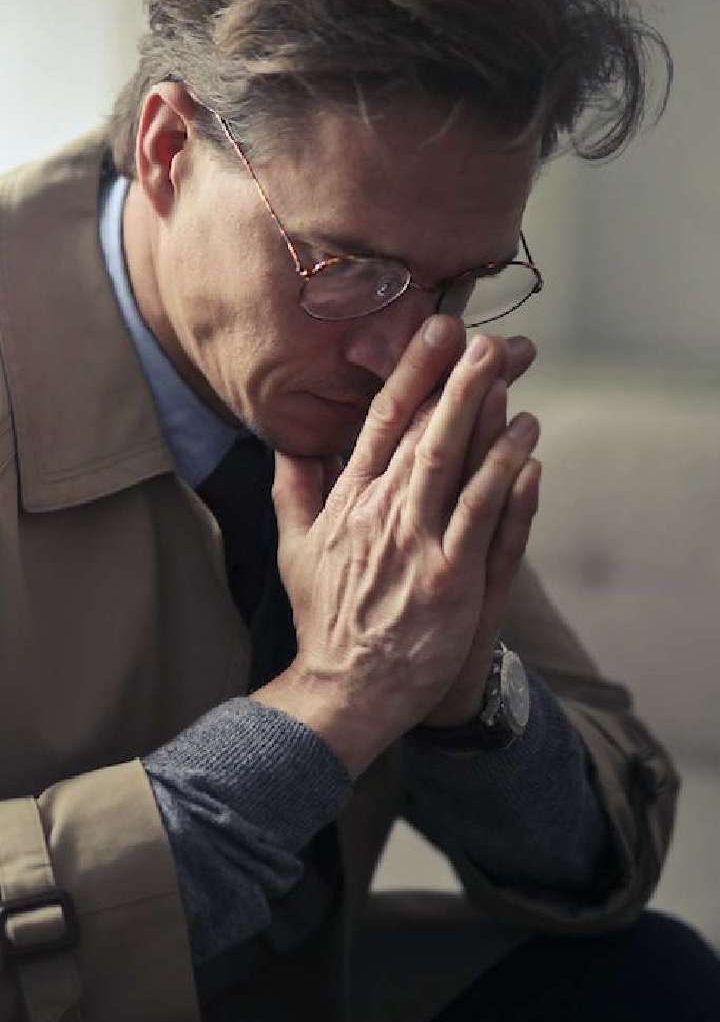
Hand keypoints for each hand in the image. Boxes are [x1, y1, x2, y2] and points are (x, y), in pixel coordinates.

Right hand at [253, 316, 539, 776]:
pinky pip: (482, 518)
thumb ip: (293, 489)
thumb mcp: (293, 548)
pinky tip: (526, 449)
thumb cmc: (326, 618)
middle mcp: (380, 514)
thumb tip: (290, 442)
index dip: (412, 373)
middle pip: (423, 433)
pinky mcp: (449, 580)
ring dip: (483, 417)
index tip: (436, 333)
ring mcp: (416, 546)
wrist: (344, 688)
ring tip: (512, 379)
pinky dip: (504, 479)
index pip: (381, 422)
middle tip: (485, 339)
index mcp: (347, 501)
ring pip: (452, 466)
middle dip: (456, 380)